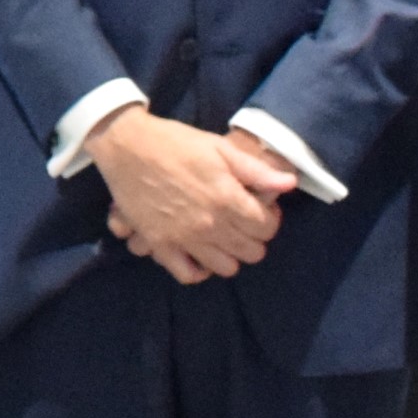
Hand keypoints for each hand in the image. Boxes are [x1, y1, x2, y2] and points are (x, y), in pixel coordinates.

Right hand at [86, 108, 290, 283]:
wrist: (127, 146)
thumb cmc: (176, 142)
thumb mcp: (219, 147)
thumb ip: (256, 169)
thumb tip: (290, 184)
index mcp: (227, 198)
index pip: (267, 228)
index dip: (271, 219)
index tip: (262, 208)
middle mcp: (210, 225)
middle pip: (251, 252)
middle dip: (255, 238)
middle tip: (244, 222)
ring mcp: (184, 238)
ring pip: (226, 268)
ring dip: (231, 256)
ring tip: (224, 238)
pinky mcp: (160, 245)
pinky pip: (187, 274)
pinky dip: (198, 270)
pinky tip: (200, 255)